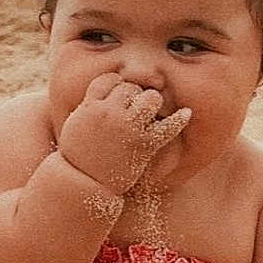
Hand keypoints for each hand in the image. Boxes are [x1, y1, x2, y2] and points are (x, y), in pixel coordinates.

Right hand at [57, 73, 191, 193]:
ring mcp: (128, 128)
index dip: (115, 83)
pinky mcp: (144, 144)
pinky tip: (186, 113)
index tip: (118, 91)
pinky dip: (179, 120)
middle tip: (131, 109)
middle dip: (132, 95)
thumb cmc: (77, 155)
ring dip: (151, 102)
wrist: (84, 183)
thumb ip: (89, 104)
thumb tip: (101, 93)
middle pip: (130, 88)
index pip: (109, 80)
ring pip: (150, 99)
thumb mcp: (75, 124)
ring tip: (148, 112)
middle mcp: (110, 113)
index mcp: (90, 106)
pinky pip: (167, 127)